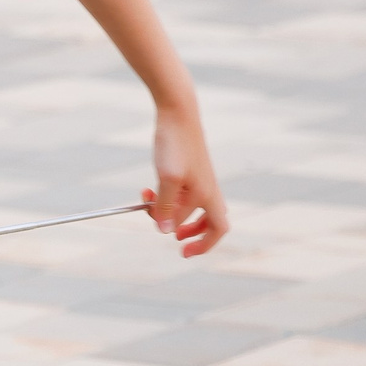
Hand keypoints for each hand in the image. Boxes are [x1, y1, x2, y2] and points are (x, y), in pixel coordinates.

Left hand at [147, 102, 228, 257]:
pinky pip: (182, 191)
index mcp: (207, 194)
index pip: (216, 229)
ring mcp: (199, 178)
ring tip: (152, 209)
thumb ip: (165, 207)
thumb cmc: (174, 144)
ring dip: (174, 214)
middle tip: (175, 239)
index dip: (202, 245)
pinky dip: (167, 196)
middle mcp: (208, 188)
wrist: (177, 113)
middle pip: (210, 221)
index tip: (182, 252)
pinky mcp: (189, 168)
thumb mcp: (167, 179)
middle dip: (193, 232)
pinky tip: (149, 189)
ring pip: (193, 207)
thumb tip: (165, 232)